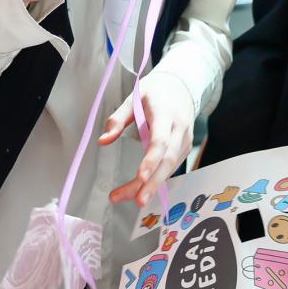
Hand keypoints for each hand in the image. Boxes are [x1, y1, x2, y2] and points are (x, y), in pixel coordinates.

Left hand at [101, 71, 194, 207]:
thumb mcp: (133, 97)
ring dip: (152, 186)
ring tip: (130, 198)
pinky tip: (142, 189)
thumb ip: (117, 119)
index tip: (140, 177)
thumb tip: (102, 141)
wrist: (182, 87)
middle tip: (136, 201)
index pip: (160, 141)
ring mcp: (185, 140)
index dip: (151, 160)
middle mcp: (179, 130)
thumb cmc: (155, 92)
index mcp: (166, 114)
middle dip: (153, 183)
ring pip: (170, 168)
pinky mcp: (184, 148)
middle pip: (167, 161)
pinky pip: (171, 167)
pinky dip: (158, 180)